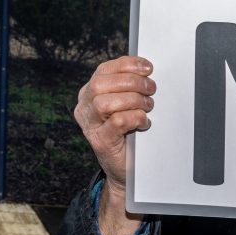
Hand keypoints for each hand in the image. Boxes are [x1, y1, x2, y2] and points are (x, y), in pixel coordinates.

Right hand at [75, 56, 154, 234]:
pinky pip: (117, 122)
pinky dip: (135, 118)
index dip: (126, 65)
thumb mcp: (125, 105)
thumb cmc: (128, 133)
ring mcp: (90, 126)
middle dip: (131, 82)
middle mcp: (84, 108)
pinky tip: (144, 123)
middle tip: (151, 89)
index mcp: (89, 93)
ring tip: (148, 107)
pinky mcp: (100, 142)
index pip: (104, 70)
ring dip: (133, 100)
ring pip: (105, 102)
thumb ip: (128, 88)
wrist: (126, 169)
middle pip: (101, 84)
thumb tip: (147, 72)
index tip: (147, 67)